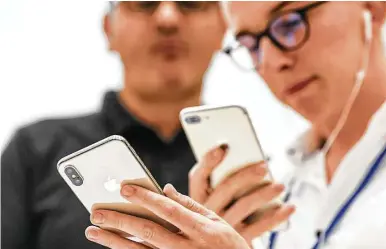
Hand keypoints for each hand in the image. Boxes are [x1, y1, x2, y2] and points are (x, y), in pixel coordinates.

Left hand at [86, 184, 250, 248]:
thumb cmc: (229, 246)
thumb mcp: (218, 222)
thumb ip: (191, 205)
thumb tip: (167, 189)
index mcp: (202, 229)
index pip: (168, 210)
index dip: (145, 198)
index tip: (124, 188)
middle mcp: (188, 247)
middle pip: (148, 231)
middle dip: (121, 220)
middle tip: (97, 211)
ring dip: (114, 241)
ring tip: (93, 230)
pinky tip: (112, 247)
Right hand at [189, 145, 294, 242]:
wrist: (220, 247)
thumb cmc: (223, 213)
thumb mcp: (214, 197)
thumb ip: (221, 179)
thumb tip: (243, 157)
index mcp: (197, 198)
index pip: (198, 176)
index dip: (209, 160)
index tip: (224, 145)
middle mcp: (205, 213)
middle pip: (225, 188)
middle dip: (246, 174)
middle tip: (264, 166)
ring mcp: (221, 227)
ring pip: (243, 206)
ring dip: (264, 194)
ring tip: (280, 186)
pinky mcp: (237, 240)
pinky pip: (259, 227)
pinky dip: (277, 217)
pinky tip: (289, 207)